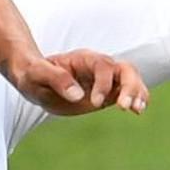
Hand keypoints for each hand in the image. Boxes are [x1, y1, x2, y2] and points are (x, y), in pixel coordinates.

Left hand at [8, 50, 147, 116]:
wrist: (33, 78)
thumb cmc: (32, 73)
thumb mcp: (36, 74)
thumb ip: (55, 79)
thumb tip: (77, 95)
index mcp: (82, 59)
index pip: (102, 66)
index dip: (103, 83)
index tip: (94, 102)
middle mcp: (98, 66)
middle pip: (124, 69)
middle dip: (130, 86)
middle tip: (125, 107)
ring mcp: (105, 78)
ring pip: (131, 79)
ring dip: (138, 93)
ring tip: (137, 110)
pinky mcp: (107, 92)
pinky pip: (128, 92)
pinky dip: (137, 99)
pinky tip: (137, 111)